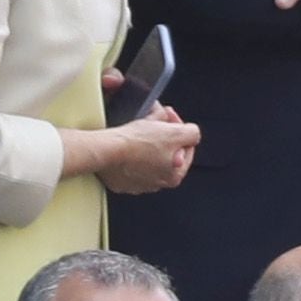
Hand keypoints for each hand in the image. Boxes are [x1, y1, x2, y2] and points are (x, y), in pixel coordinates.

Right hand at [80, 112, 201, 193]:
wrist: (107, 151)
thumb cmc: (138, 144)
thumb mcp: (177, 132)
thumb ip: (193, 133)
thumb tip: (191, 133)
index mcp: (174, 175)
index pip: (186, 148)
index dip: (179, 128)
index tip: (169, 117)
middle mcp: (157, 183)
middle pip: (167, 152)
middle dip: (163, 134)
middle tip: (155, 121)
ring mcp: (137, 182)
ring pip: (148, 156)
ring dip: (147, 142)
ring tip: (140, 129)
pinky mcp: (119, 178)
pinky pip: (129, 161)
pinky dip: (131, 150)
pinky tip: (127, 141)